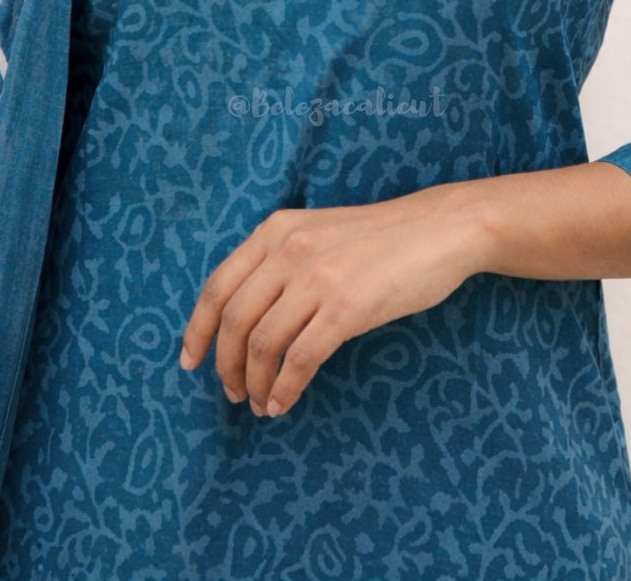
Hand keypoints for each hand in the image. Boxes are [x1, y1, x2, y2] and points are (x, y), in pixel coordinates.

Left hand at [177, 184, 483, 418]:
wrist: (439, 229)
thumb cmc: (379, 239)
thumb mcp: (317, 234)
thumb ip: (280, 261)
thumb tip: (244, 317)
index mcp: (276, 230)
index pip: (218, 285)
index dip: (197, 329)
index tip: (190, 361)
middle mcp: (289, 249)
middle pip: (234, 320)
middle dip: (225, 365)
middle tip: (231, 392)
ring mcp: (319, 277)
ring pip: (263, 343)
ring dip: (254, 382)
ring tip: (259, 402)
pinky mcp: (348, 306)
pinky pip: (301, 358)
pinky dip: (285, 387)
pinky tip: (283, 401)